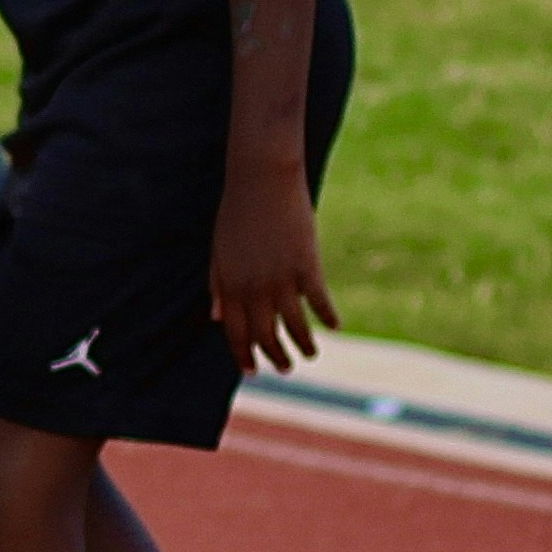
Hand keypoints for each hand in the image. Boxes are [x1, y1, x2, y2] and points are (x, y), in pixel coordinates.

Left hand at [209, 162, 339, 371]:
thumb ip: (218, 286)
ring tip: (309, 354)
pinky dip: (327, 317)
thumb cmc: (237, 212)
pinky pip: (319, 301)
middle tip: (284, 369)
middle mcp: (254, 289)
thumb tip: (217, 317)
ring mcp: (282, 279)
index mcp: (229, 285)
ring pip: (295, 327)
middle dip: (275, 358)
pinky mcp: (307, 266)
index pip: (236, 333)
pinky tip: (334, 327)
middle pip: (266, 337)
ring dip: (303, 346)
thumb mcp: (219, 251)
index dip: (244, 356)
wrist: (261, 179)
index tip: (252, 372)